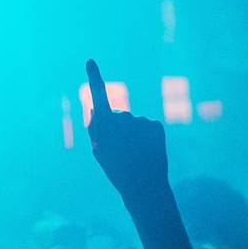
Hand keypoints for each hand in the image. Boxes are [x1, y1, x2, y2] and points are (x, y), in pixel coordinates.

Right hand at [85, 58, 168, 206]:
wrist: (145, 188)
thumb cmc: (116, 169)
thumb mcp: (98, 150)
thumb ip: (95, 127)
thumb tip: (96, 108)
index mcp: (105, 123)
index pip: (98, 94)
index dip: (94, 77)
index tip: (90, 60)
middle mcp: (124, 117)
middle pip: (118, 116)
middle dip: (119, 129)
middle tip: (121, 151)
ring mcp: (141, 120)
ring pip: (134, 123)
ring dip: (134, 135)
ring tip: (136, 155)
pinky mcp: (156, 125)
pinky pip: (148, 127)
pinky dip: (147, 137)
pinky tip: (148, 152)